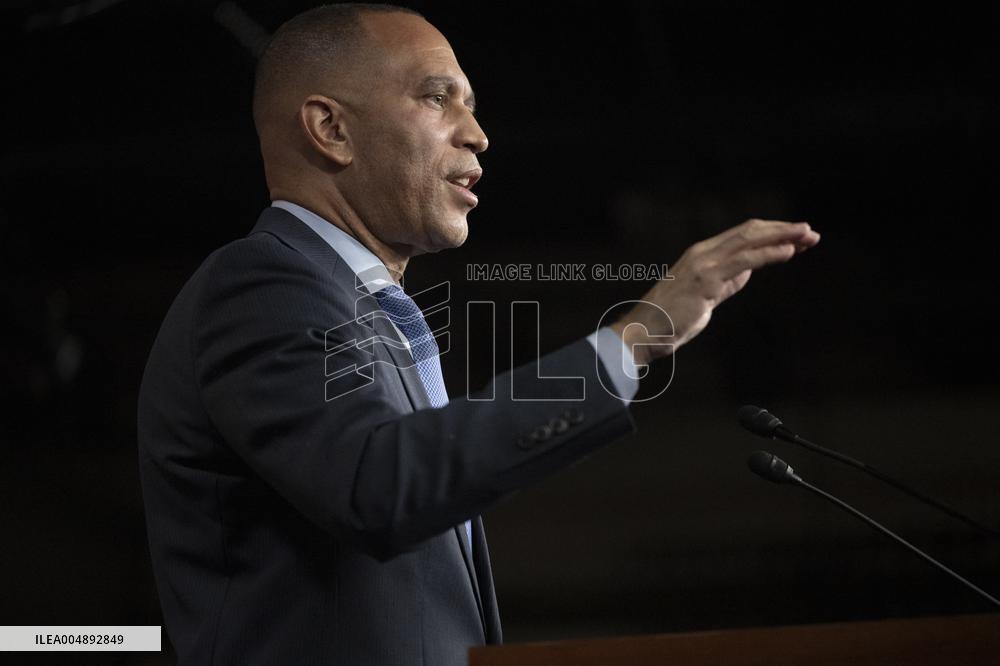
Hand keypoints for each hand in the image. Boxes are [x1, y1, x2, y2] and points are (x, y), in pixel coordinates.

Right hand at [610, 219, 819, 365]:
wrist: (645, 331)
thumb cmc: (670, 319)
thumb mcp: (704, 295)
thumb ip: (725, 281)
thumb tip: (746, 272)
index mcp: (701, 254)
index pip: (743, 234)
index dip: (771, 233)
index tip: (796, 238)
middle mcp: (703, 252)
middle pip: (750, 231)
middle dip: (782, 230)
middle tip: (810, 231)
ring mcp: (704, 264)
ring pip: (750, 240)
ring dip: (782, 237)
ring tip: (808, 236)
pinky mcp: (707, 279)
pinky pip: (744, 261)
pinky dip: (769, 254)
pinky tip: (789, 252)